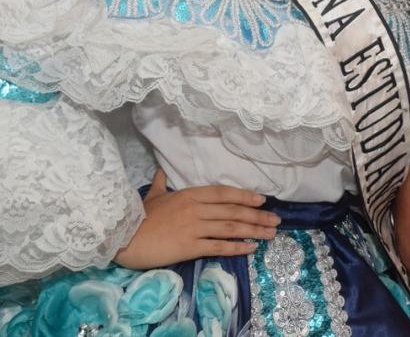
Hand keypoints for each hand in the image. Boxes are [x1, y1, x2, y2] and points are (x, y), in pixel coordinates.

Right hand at [114, 169, 279, 268]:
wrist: (124, 238)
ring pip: (231, 227)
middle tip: (276, 220)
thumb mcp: (152, 196)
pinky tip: (251, 248)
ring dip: (254, 230)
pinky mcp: (190, 246)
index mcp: (190, 194)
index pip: (225, 193)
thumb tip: (161, 170)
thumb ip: (161, 183)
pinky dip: (238, 247)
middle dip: (258, 216)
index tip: (262, 201)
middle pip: (234, 211)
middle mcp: (196, 208)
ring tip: (270, 234)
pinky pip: (219, 246)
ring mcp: (194, 227)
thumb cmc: (138, 217)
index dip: (245, 196)